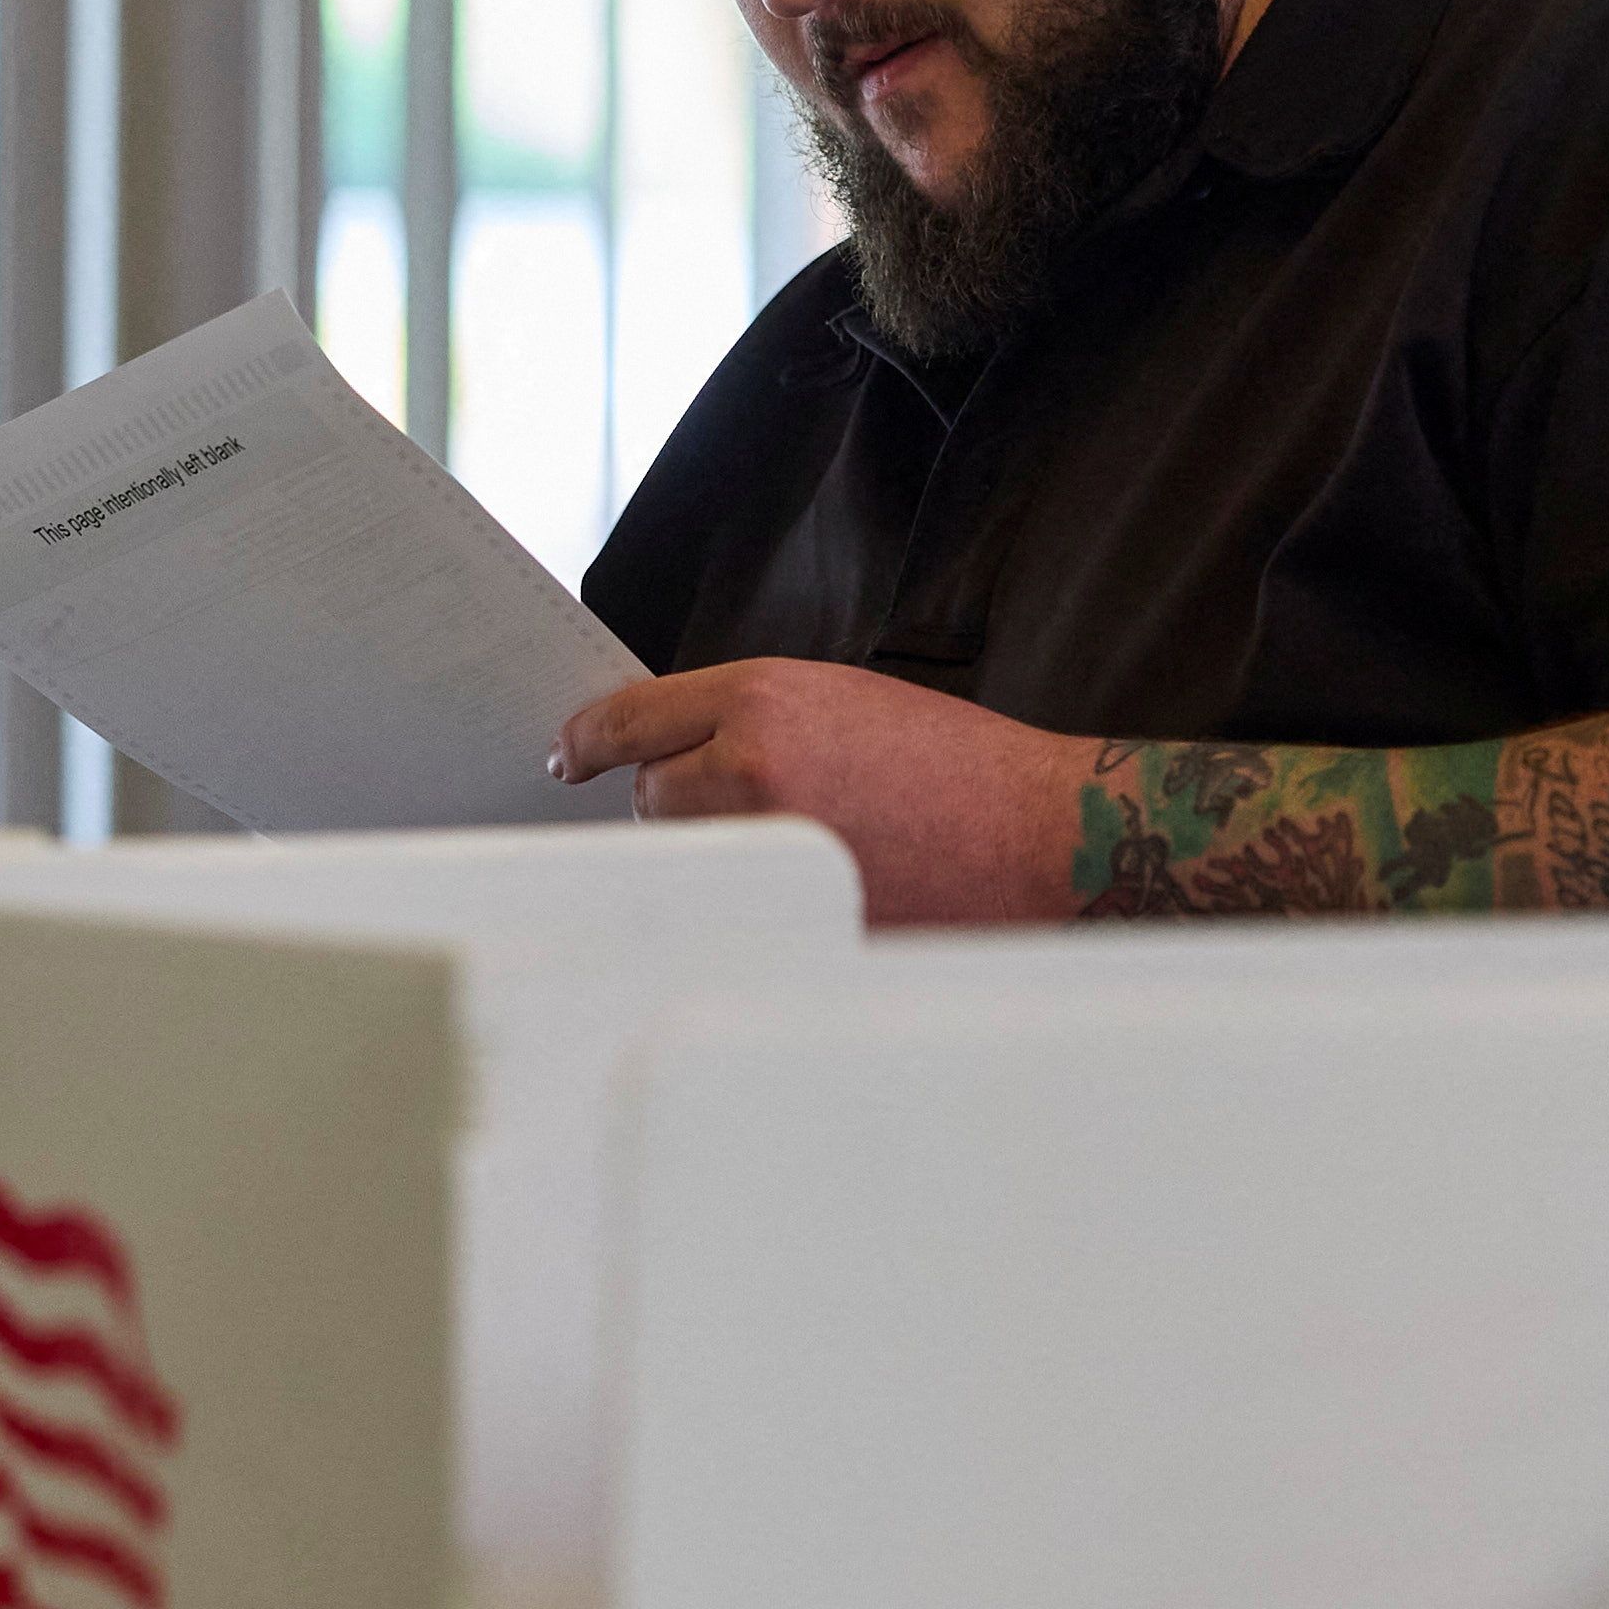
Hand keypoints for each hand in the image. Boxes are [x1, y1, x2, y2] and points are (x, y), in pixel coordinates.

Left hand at [551, 659, 1090, 925]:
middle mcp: (750, 766)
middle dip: (683, 797)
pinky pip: (731, 904)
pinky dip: (756, 897)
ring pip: (689, 853)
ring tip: (811, 836)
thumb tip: (674, 747)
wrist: (1039, 836)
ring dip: (719, 848)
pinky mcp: (785, 911)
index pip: (630, 718)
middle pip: (652, 794)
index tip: (570, 754)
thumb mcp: (845, 700)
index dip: (588, 740)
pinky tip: (825, 876)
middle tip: (759, 798)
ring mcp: (763, 847)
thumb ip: (751, 714)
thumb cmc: (956, 767)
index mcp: (764, 698)